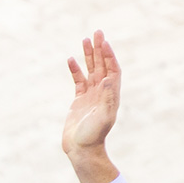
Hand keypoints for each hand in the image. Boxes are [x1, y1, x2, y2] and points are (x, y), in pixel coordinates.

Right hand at [63, 30, 121, 182]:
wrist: (82, 151)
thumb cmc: (93, 137)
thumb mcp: (103, 117)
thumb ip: (108, 97)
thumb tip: (110, 77)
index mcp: (111, 95)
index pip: (112, 70)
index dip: (108, 55)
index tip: (103, 42)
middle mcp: (103, 93)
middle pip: (102, 66)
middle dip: (100, 49)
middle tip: (97, 32)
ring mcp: (91, 96)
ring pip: (90, 71)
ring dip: (88, 56)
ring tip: (84, 39)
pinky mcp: (79, 101)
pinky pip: (78, 81)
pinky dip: (75, 70)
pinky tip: (71, 60)